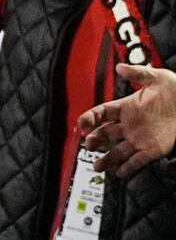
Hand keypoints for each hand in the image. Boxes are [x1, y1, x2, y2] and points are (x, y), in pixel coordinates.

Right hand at [78, 63, 175, 177]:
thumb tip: (119, 67)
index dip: (89, 119)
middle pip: (105, 135)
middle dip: (95, 141)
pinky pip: (137, 161)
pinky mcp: (152, 150)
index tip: (82, 125)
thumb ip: (137, 73)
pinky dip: (128, 168)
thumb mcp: (157, 77)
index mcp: (126, 108)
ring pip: (117, 151)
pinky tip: (119, 172)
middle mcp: (129, 125)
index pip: (101, 114)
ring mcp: (139, 139)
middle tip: (89, 145)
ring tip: (98, 166)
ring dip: (106, 159)